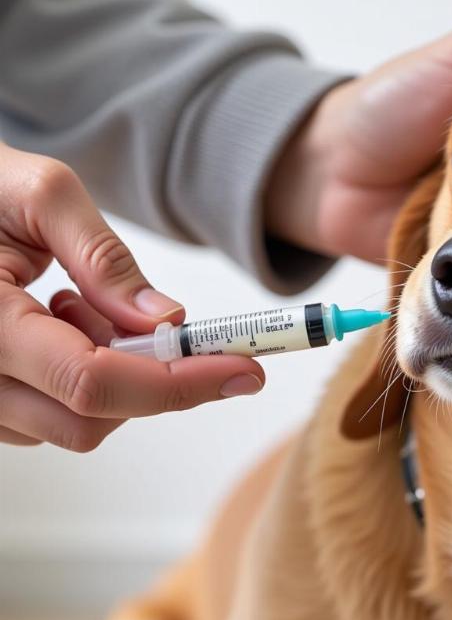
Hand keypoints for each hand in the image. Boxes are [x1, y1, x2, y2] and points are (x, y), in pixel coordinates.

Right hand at [0, 144, 264, 450]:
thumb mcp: (40, 195)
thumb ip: (104, 259)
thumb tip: (165, 321)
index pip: (92, 380)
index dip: (179, 382)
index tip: (244, 371)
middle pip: (88, 419)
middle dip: (146, 377)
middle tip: (147, 314)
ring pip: (71, 424)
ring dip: (110, 371)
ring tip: (76, 298)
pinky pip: (47, 416)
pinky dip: (82, 376)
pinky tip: (59, 320)